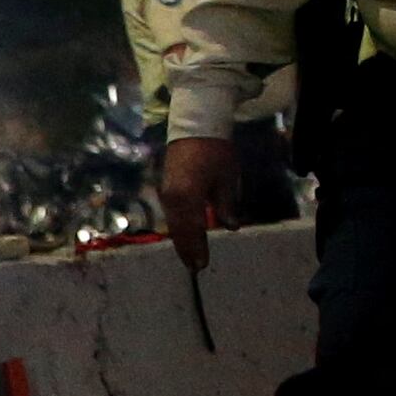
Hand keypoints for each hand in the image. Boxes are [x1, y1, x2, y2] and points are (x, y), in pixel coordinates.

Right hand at [158, 133, 239, 271]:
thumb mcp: (226, 179)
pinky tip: (184, 234)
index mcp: (188, 198)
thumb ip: (226, 205)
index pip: (193, 230)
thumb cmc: (215, 152)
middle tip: (194, 269)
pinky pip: (172, 215)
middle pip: (179, 231)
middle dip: (186, 250)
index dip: (198, 249)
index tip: (202, 266)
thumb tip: (230, 227)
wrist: (195, 127)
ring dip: (181, 241)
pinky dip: (178, 228)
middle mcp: (173, 199)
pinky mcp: (166, 189)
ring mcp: (167, 194)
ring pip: (173, 224)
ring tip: (188, 256)